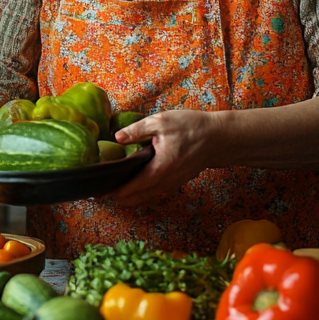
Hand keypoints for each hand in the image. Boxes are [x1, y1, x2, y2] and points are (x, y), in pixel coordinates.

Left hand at [110, 109, 224, 207]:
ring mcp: (172, 184)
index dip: (115, 191)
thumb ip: (137, 130)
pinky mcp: (176, 181)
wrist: (219, 138)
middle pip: (137, 197)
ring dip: (130, 194)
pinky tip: (132, 182)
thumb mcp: (161, 122)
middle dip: (119, 196)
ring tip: (112, 187)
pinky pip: (155, 191)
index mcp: (160, 169)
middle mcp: (166, 182)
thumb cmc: (191, 127)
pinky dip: (141, 190)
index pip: (133, 187)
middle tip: (101, 190)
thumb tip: (117, 138)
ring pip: (146, 196)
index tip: (99, 193)